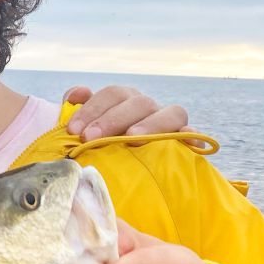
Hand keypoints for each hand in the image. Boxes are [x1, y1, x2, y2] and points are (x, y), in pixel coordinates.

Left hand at [65, 85, 192, 142]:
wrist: (112, 169)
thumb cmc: (95, 146)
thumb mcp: (82, 128)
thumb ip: (74, 107)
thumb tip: (79, 93)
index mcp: (123, 100)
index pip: (112, 95)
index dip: (92, 109)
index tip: (73, 130)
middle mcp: (146, 107)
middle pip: (138, 103)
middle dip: (112, 120)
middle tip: (90, 137)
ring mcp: (167, 122)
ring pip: (170, 112)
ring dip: (151, 124)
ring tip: (132, 137)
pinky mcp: (183, 140)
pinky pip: (190, 134)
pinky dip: (190, 134)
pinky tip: (187, 140)